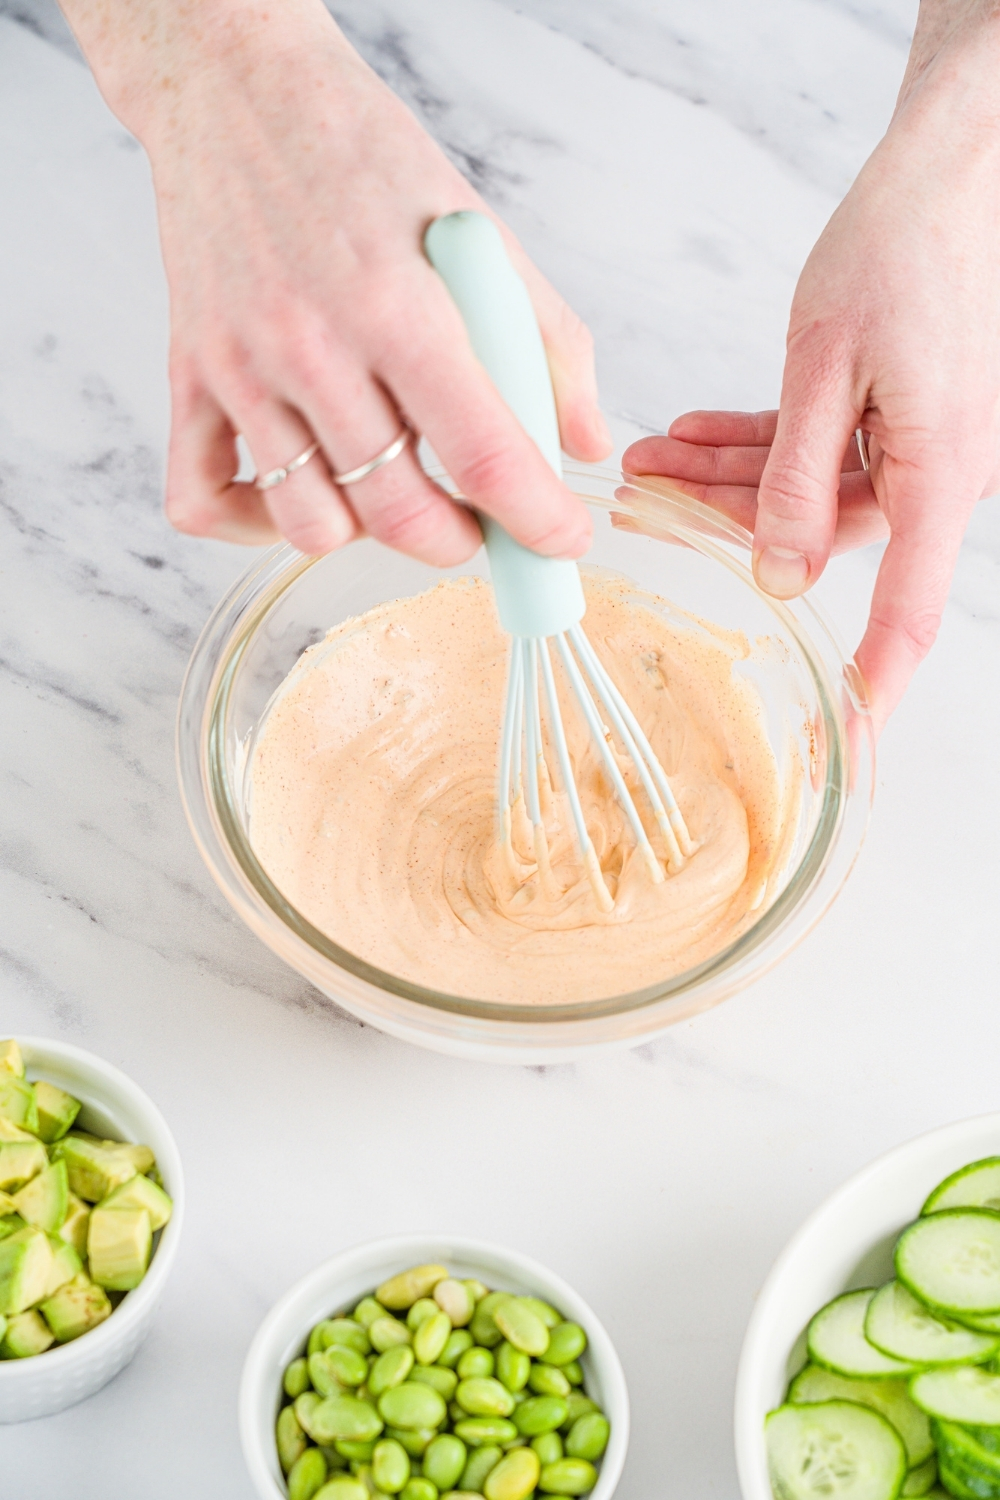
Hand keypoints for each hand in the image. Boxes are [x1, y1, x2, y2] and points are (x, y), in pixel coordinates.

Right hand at [63, 0, 610, 562]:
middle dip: (462, 542)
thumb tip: (586, 442)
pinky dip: (255, 524)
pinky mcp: (190, 377)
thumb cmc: (363, 158)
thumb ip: (548, 342)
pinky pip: (201, 500)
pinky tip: (302, 493)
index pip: (484, 455)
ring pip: (311, 525)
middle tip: (481, 523)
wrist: (237, 92)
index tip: (562, 541)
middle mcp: (313, 345)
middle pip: (399, 513)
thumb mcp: (480, 231)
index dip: (537, 520)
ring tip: (394, 491)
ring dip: (369, 534)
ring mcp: (242, 368)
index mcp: (401, 304)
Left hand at [625, 5, 999, 733]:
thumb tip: (778, 577)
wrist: (951, 170)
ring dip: (727, 476)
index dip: (876, 680)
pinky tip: (694, 434)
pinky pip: (823, 449)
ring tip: (647, 458)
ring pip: (809, 490)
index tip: (852, 740)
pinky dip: (762, 444)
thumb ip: (797, 482)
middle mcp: (939, 472)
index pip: (907, 609)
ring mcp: (923, 444)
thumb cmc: (902, 248)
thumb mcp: (825, 367)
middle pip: (820, 535)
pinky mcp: (903, 414)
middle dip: (725, 520)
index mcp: (937, 473)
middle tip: (641, 500)